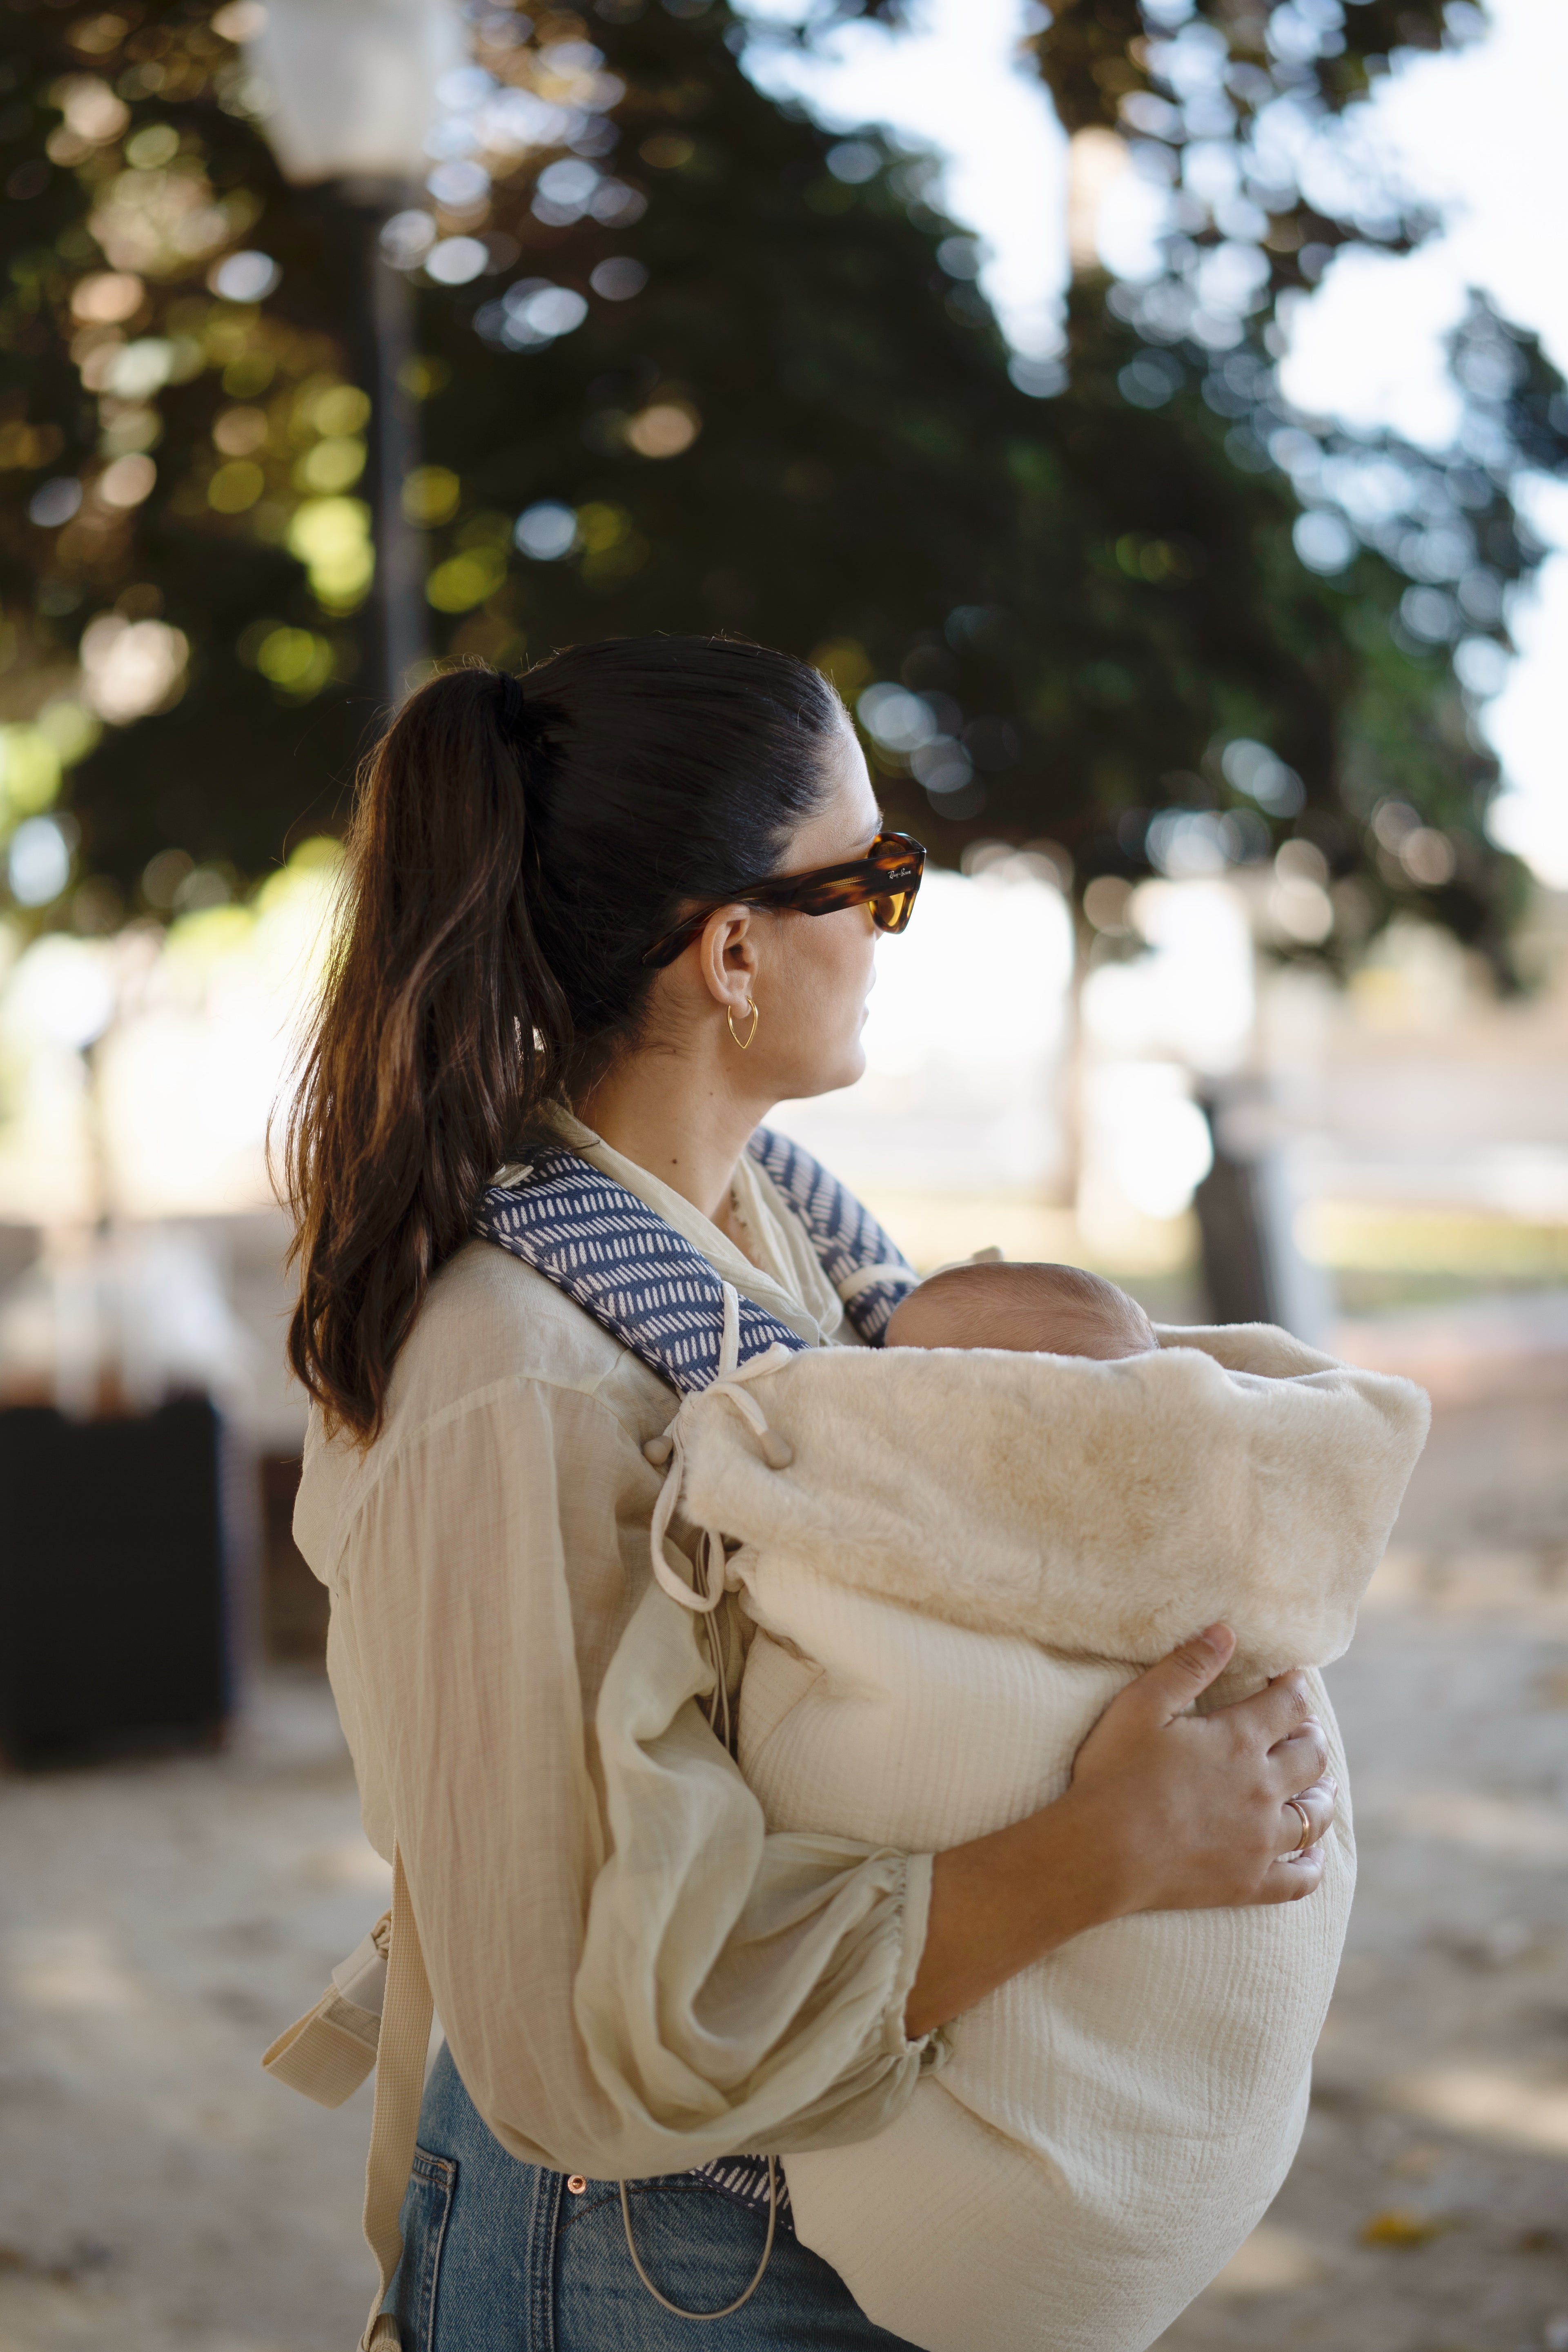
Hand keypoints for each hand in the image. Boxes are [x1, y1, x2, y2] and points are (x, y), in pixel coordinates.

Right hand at [905, 1623, 1335, 2036]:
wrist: (1100, 1854)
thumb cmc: (1114, 1774)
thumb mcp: (1141, 1706)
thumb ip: (1187, 1666)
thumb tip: (1226, 1632)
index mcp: (1240, 1740)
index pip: (1290, 1704)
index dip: (1294, 1687)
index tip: (1288, 1680)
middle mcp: (1263, 1788)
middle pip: (1312, 1756)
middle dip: (1311, 1737)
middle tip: (1302, 1731)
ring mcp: (1262, 1840)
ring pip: (1315, 1815)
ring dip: (1322, 1794)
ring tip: (1319, 1786)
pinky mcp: (1251, 1882)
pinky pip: (1302, 1877)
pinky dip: (1313, 1862)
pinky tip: (1310, 1852)